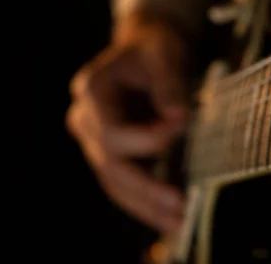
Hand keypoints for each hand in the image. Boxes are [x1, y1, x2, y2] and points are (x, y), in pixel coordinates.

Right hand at [67, 13, 192, 232]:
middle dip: (146, 188)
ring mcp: (95, 138)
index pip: (112, 130)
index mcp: (92, 89)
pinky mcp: (112, 151)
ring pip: (115, 181)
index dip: (148, 137)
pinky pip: (124, 182)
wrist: (149, 46)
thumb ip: (169, 82)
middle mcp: (86, 118)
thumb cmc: (156, 46)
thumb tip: (177, 117)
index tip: (184, 125)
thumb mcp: (165, 52)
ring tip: (179, 224)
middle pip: (110, 164)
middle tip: (180, 206)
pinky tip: (169, 218)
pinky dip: (145, 201)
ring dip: (146, 206)